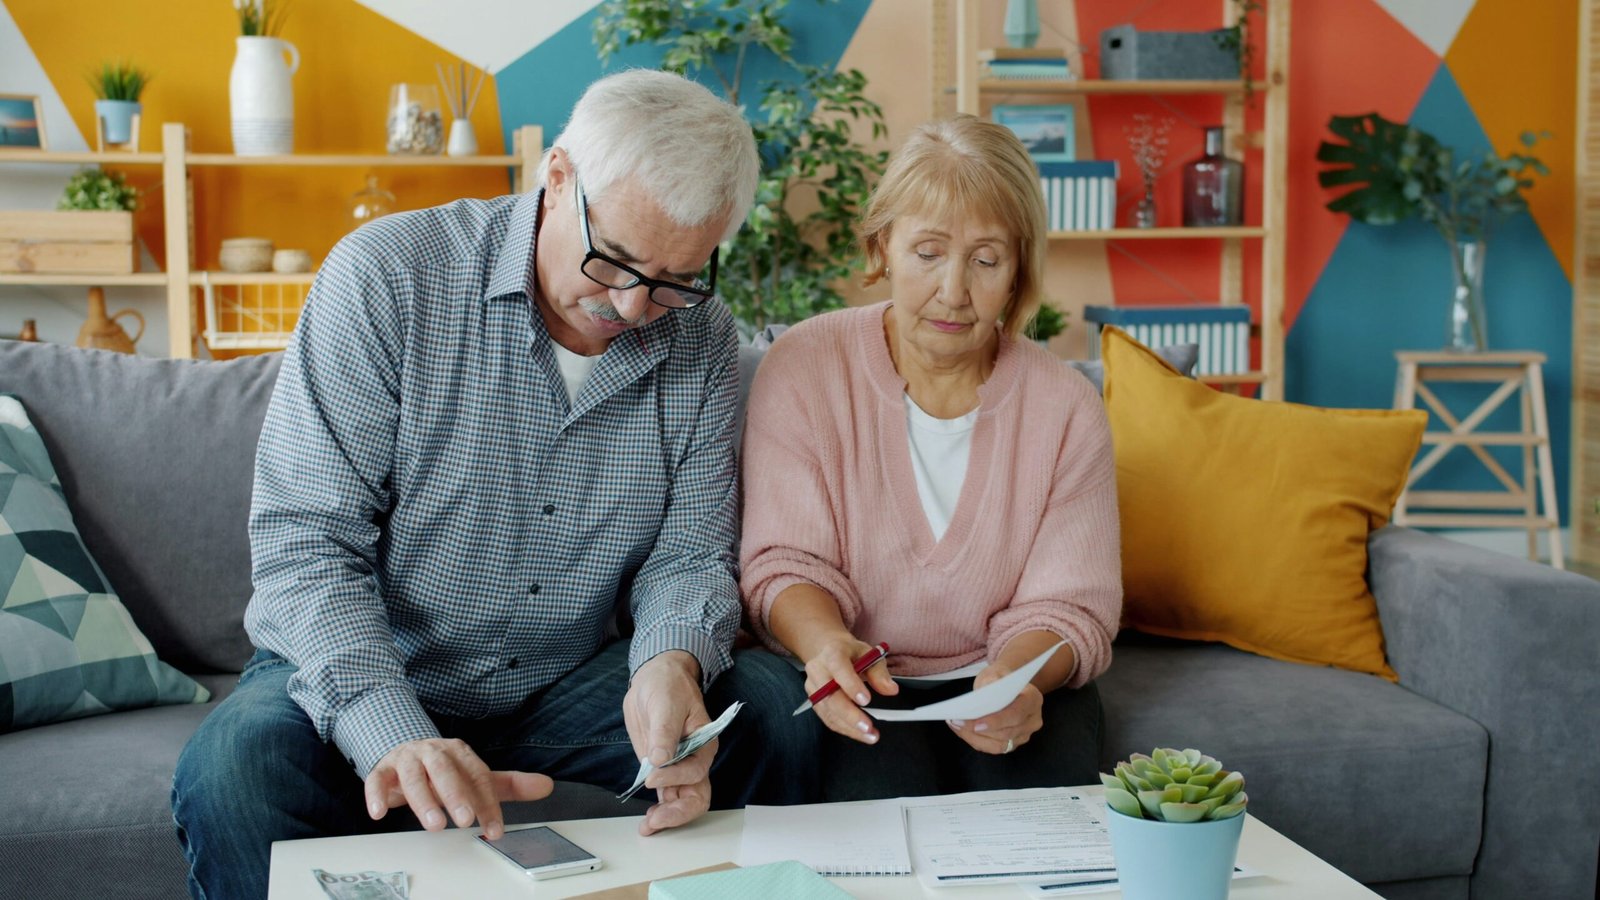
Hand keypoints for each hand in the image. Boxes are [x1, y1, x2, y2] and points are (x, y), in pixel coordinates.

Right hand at [364, 738, 553, 838]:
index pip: (477, 776)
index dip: (488, 803)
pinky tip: (379, 814)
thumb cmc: (444, 770)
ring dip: (422, 800)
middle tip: (465, 820)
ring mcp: (407, 759)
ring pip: (413, 777)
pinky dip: (376, 795)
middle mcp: (433, 752)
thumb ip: (509, 784)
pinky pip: (376, 779)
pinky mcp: (383, 769)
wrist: (405, 750)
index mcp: (460, 752)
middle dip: (456, 795)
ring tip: (434, 825)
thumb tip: (547, 785)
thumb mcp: (475, 776)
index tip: (495, 829)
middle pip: (445, 771)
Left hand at [623, 650, 713, 835]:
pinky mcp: (663, 771)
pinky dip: (659, 812)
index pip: (696, 771)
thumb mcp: (665, 702)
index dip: (674, 777)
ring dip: (668, 818)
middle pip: (697, 796)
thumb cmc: (667, 685)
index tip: (652, 775)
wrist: (656, 678)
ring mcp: (679, 768)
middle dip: (678, 812)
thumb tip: (660, 759)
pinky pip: (667, 798)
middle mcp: (695, 759)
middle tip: (656, 820)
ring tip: (648, 826)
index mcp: (704, 742)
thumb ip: (664, 732)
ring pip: (683, 802)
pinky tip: (648, 822)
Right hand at [803, 634, 898, 743]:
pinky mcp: (814, 701)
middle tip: (867, 727)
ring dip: (849, 727)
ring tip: (869, 735)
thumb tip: (890, 689)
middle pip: (830, 695)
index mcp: (832, 653)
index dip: (851, 685)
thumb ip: (880, 673)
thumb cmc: (852, 654)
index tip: (866, 700)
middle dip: (849, 714)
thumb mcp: (870, 655)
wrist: (830, 652)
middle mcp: (818, 670)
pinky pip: (828, 718)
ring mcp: (813, 687)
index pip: (839, 668)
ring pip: (828, 711)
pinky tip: (859, 734)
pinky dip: (844, 728)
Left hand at [946, 663, 1043, 754]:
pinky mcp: (1014, 743)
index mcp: (1033, 699)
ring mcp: (1025, 734)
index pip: (1016, 714)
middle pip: (1007, 733)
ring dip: (974, 738)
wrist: (1008, 686)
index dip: (996, 721)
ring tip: (955, 725)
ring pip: (999, 745)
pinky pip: (994, 748)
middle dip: (979, 731)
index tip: (976, 724)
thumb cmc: (1001, 679)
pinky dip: (976, 741)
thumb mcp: (995, 673)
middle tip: (956, 721)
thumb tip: (978, 702)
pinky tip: (961, 730)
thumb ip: (990, 684)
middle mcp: (1033, 720)